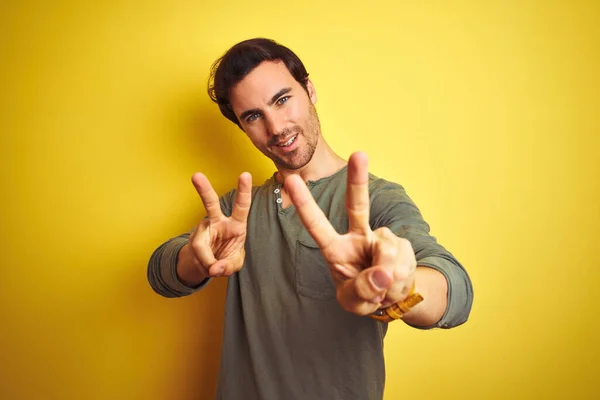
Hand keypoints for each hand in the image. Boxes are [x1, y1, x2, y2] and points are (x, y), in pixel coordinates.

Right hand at [187, 172, 251, 276]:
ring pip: (199, 243)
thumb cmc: (228, 258)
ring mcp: (203, 230)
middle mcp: (218, 222)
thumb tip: (214, 268)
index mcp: (236, 224)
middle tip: (196, 176)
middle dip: (203, 189)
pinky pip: (198, 254)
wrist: (210, 264)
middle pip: (210, 203)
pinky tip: (208, 265)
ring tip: (213, 267)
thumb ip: (228, 266)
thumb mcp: (235, 264)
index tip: (245, 174)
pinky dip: (205, 265)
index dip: (243, 191)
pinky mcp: (194, 239)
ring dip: (207, 260)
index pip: (241, 206)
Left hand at [285, 152, 416, 314]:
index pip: (317, 225)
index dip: (305, 204)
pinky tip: (395, 281)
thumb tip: (382, 273)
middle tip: (359, 154)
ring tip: (383, 287)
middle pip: (357, 205)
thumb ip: (363, 291)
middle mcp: (357, 237)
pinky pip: (403, 260)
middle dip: (358, 180)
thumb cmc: (363, 295)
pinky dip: (400, 277)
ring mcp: (380, 238)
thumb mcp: (355, 302)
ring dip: (388, 276)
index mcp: (335, 249)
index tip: (292, 179)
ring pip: (386, 250)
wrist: (391, 297)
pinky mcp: (401, 243)